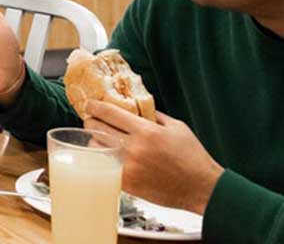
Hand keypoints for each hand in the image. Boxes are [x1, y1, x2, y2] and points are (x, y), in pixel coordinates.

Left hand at [85, 103, 224, 214]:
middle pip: (97, 127)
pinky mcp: (128, 183)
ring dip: (95, 140)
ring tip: (100, 138)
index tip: (89, 104)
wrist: (203, 189)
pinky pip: (104, 166)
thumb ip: (153, 115)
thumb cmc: (193, 158)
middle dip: (91, 121)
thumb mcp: (176, 127)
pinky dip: (103, 158)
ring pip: (96, 147)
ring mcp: (129, 166)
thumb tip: (135, 105)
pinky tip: (108, 155)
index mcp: (146, 131)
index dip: (94, 105)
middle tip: (92, 120)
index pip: (109, 112)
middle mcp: (135, 148)